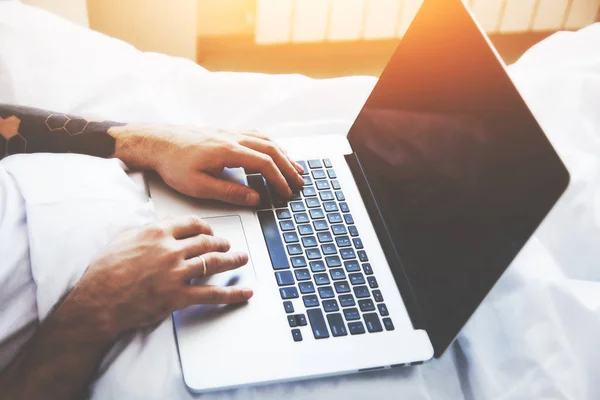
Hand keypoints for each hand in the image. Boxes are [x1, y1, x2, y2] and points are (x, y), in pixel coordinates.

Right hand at [67, 215, 252, 338]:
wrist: (97, 300)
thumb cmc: (106, 270)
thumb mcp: (124, 238)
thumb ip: (147, 230)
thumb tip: (161, 225)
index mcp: (158, 232)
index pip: (192, 224)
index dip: (206, 227)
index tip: (210, 231)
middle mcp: (171, 249)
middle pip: (207, 241)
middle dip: (222, 242)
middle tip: (227, 245)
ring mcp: (177, 273)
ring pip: (214, 262)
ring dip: (233, 260)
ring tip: (241, 259)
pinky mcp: (179, 296)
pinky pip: (213, 294)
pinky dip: (233, 293)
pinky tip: (245, 292)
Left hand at [110, 124, 304, 204]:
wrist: (155, 142)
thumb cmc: (173, 165)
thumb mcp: (199, 186)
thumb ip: (230, 192)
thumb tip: (255, 199)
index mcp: (228, 151)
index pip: (264, 163)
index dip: (279, 179)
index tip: (287, 193)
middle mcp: (233, 138)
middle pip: (271, 149)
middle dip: (288, 166)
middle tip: (300, 182)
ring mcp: (229, 132)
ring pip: (265, 139)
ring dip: (283, 153)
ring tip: (294, 167)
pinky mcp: (224, 132)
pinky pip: (255, 135)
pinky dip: (270, 144)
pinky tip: (273, 151)